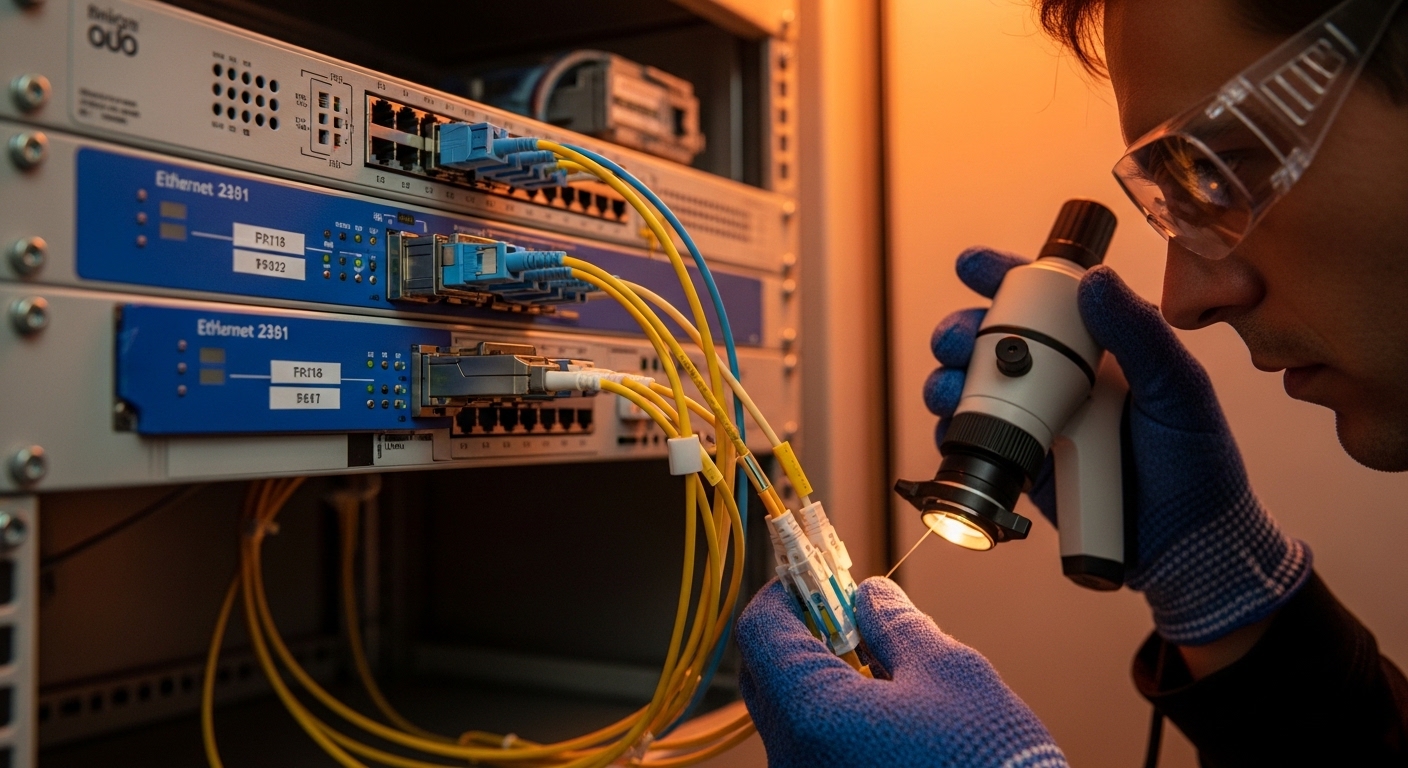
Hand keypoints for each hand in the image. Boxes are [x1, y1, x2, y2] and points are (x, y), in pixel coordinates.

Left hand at [736, 577, 1065, 767]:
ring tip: (878, 658)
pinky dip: (834, 713)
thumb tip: (870, 595)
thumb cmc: (987, 764)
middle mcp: (792, 757)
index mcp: (811, 713)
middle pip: (767, 672)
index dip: (786, 590)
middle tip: (848, 611)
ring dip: (821, 673)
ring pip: (789, 712)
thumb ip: (897, 625)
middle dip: (803, 631)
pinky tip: (883, 706)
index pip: (761, 629)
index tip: (815, 573)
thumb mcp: (950, 674)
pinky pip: (811, 745)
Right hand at [924, 248, 1310, 645]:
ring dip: (949, 377)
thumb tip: (1095, 280)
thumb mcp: (1179, 389)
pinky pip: (975, 436)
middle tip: (954, 340)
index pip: (1048, 297)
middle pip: (995, 336)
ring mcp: (1041, 418)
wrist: (1187, 549)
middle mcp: (1066, 376)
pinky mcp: (1023, 461)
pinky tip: (950, 427)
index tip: (971, 266)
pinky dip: (952, 428)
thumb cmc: (1197, 465)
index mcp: (1104, 346)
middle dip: (961, 330)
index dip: (1004, 276)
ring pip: (975, 383)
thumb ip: (1140, 333)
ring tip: (948, 388)